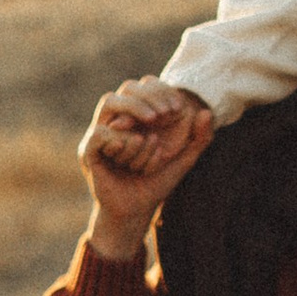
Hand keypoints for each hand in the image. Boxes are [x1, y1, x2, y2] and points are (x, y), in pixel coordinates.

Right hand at [89, 77, 209, 176]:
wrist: (136, 210)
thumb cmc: (157, 183)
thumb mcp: (184, 160)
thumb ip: (200, 139)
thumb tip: (207, 112)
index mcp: (138, 116)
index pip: (146, 85)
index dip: (161, 90)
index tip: (178, 108)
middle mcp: (118, 119)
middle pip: (128, 87)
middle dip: (149, 97)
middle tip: (166, 114)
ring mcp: (102, 133)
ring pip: (111, 103)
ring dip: (134, 112)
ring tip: (151, 131)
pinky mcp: (90, 150)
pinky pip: (100, 132)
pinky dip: (118, 140)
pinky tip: (131, 150)